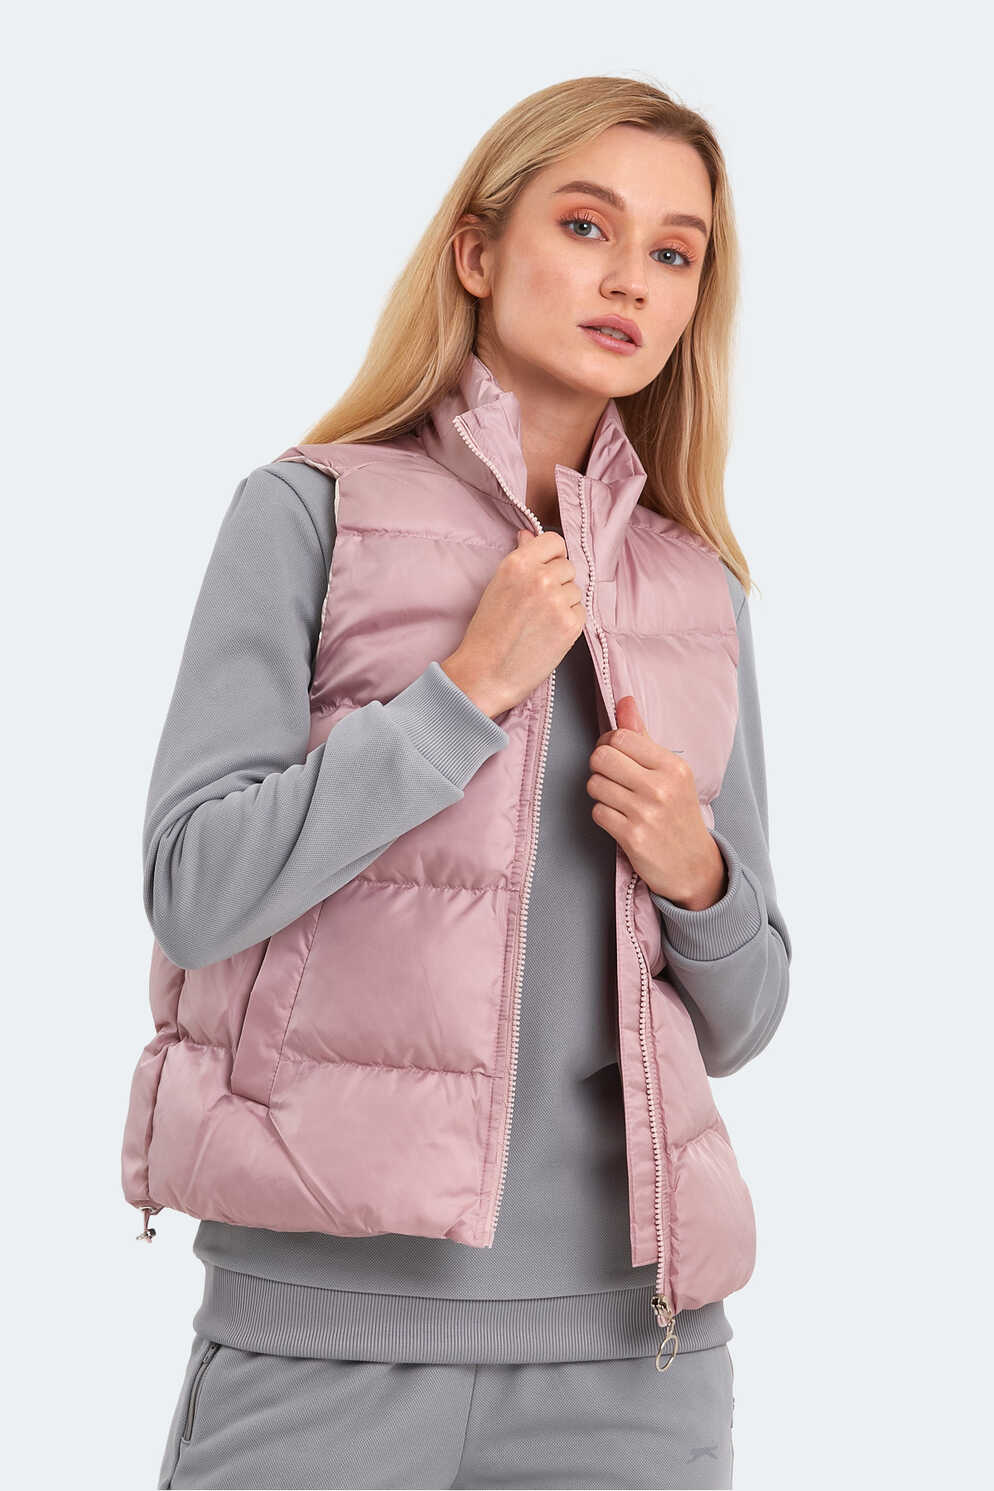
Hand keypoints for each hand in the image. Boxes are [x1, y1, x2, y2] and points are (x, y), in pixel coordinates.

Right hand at [441, 529, 585, 716]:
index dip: (552, 556)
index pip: (554, 541)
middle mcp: (540, 577)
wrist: (485, 674)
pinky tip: (548, 633)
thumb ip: (520, 559)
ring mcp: (557, 600)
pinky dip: (569, 622)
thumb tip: (529, 535)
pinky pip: (581, 612)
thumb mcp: (497, 586)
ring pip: (576, 590)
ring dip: (564, 603)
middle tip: (537, 605)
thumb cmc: (486, 633)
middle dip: (558, 582)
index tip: (546, 569)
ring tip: (540, 622)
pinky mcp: (570, 624)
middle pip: (568, 567)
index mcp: (518, 563)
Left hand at [586, 695, 727, 908]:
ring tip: (617, 800)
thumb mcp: (670, 773)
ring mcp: (646, 813)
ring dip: (600, 792)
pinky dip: (603, 815)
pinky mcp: (632, 837)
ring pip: (595, 785)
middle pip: (602, 757)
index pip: (621, 737)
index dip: (608, 744)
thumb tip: (624, 701)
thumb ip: (643, 737)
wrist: (694, 866)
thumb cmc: (678, 815)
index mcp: (673, 766)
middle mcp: (661, 787)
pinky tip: (619, 820)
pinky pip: (597, 812)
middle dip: (599, 766)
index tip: (615, 756)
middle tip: (611, 777)